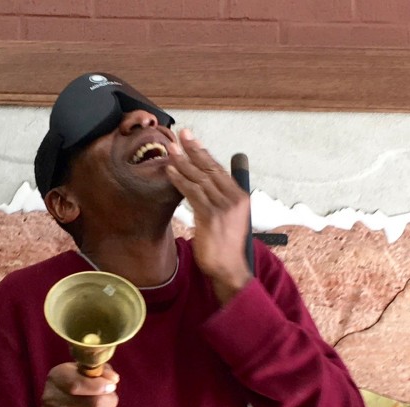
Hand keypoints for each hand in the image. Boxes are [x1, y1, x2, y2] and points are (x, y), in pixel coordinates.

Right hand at [31, 362, 119, 406]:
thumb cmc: (75, 388)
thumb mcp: (84, 372)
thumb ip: (100, 371)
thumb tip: (113, 379)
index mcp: (56, 377)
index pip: (76, 385)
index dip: (99, 386)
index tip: (111, 385)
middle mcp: (52, 399)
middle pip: (93, 405)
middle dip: (110, 400)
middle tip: (111, 396)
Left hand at [166, 129, 251, 303]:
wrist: (228, 269)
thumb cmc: (224, 246)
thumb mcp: (227, 220)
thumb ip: (218, 201)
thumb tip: (205, 186)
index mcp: (239, 197)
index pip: (219, 169)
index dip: (203, 153)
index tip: (191, 140)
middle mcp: (234, 198)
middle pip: (210, 168)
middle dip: (193, 150)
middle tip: (180, 135)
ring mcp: (223, 207)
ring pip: (200, 179)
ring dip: (183, 162)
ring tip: (170, 150)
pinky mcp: (211, 216)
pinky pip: (192, 193)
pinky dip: (180, 180)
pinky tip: (170, 171)